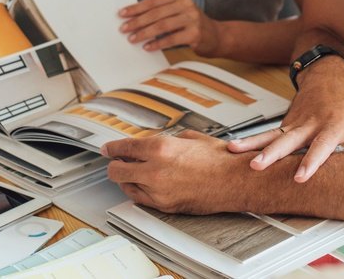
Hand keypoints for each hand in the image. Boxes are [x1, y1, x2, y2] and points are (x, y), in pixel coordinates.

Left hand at [102, 131, 248, 213]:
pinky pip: (140, 199)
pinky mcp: (165, 206)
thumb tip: (156, 142)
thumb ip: (168, 141)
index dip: (111, 148)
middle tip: (116, 161)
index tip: (107, 149)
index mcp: (161, 149)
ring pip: (126, 187)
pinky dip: (138, 190)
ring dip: (125, 179)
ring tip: (132, 173)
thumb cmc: (220, 159)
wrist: (236, 181)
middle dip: (114, 165)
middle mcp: (155, 171)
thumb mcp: (191, 138)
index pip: (123, 148)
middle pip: (117, 170)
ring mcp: (158, 191)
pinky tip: (143, 185)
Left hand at [118, 0, 221, 56]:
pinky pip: (172, 38)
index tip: (122, 14)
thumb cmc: (191, 24)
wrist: (217, 36)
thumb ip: (160, 12)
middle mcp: (187, 4)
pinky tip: (148, 47)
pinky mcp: (195, 33)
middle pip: (156, 13)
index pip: (153, 1)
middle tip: (124, 28)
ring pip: (162, 25)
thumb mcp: (178, 12)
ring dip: (144, 33)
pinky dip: (158, 43)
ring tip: (132, 38)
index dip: (136, 8)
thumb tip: (134, 18)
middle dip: (137, 21)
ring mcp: (192, 18)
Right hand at [227, 59, 343, 181]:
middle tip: (256, 165)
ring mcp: (295, 122)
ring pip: (272, 135)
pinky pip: (269, 135)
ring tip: (233, 150)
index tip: (300, 177)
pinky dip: (252, 143)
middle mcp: (310, 124)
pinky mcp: (286, 122)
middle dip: (271, 154)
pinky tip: (235, 150)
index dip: (311, 162)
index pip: (321, 147)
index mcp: (333, 125)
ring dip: (251, 144)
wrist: (328, 72)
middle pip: (288, 141)